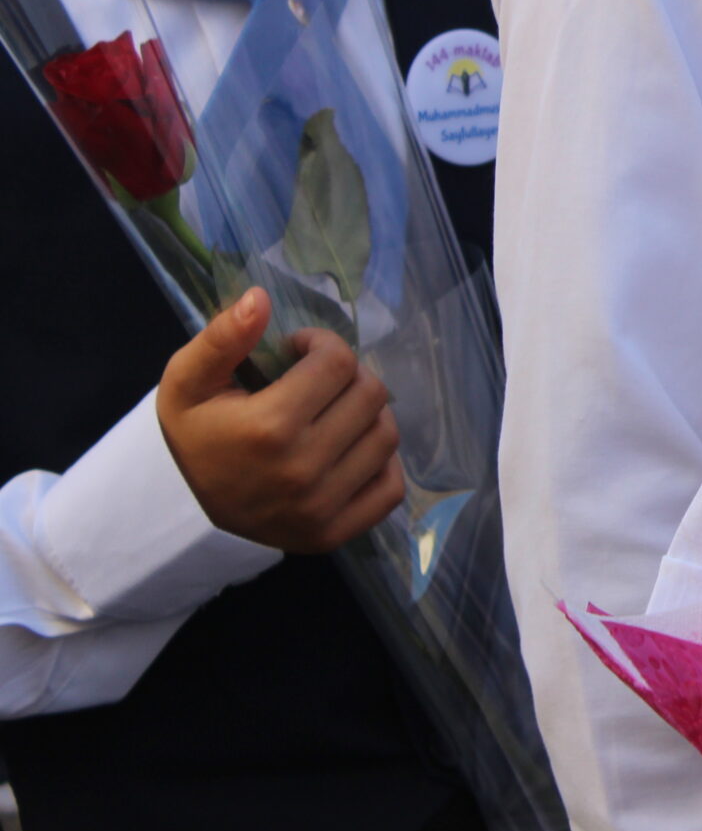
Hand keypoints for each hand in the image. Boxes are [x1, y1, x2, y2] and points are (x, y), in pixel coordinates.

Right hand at [156, 288, 405, 552]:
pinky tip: (349, 450)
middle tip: (320, 380)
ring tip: (334, 412)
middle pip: (371, 395)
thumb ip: (222, 337)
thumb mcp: (188, 380)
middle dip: (348, 375)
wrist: (180, 505)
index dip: (322, 344)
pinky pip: (392, 487)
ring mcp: (322, 507)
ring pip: (387, 435)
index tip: (300, 351)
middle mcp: (302, 470)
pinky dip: (380, 462)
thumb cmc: (195, 432)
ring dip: (367, 414)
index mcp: (268, 428)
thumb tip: (260, 297)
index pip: (337, 363)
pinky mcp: (336, 533)